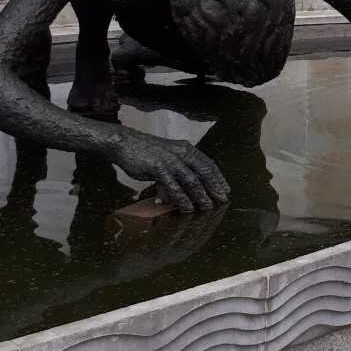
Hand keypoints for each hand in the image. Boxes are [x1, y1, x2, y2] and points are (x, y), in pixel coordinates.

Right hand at [111, 129, 229, 212]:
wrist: (125, 143)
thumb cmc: (145, 151)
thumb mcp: (166, 156)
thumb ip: (176, 169)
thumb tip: (182, 188)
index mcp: (186, 149)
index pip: (208, 163)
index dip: (218, 177)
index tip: (225, 188)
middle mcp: (182, 153)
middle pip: (204, 172)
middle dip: (215, 187)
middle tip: (223, 199)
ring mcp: (171, 160)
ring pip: (192, 181)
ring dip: (201, 195)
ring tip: (208, 207)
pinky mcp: (159, 168)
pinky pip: (174, 186)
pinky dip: (182, 199)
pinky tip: (187, 207)